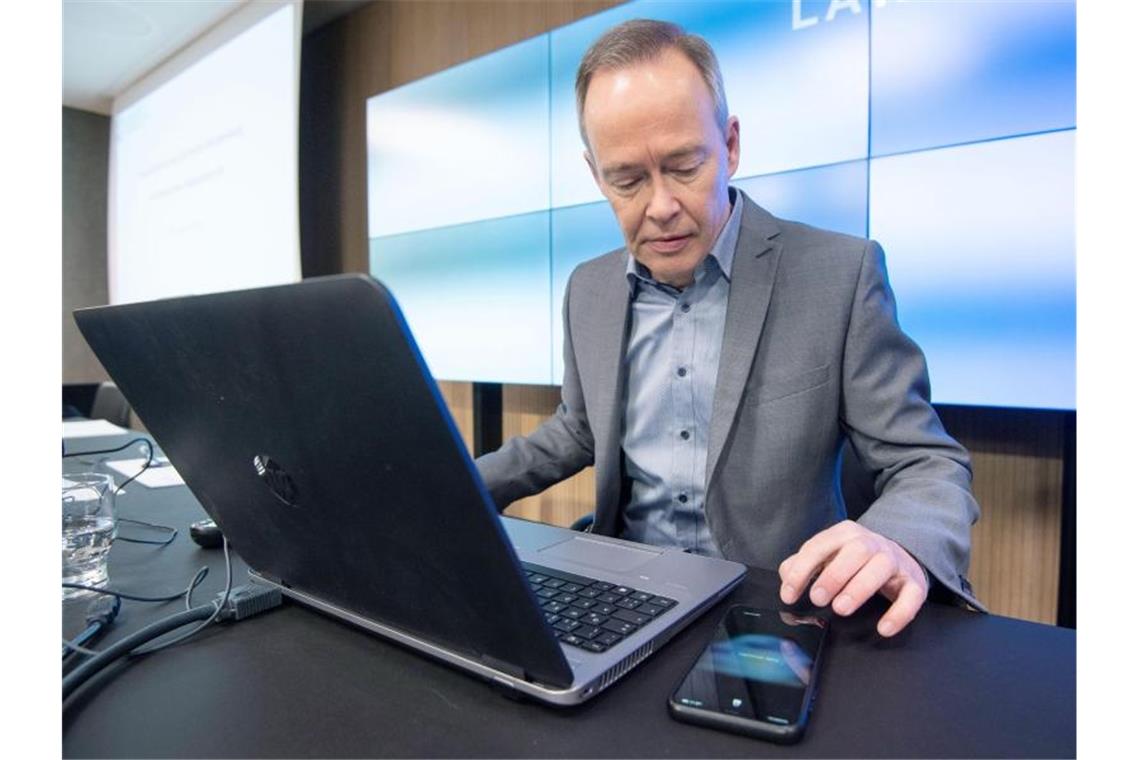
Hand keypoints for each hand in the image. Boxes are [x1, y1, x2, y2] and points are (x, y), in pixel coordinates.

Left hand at [778, 520, 928, 636]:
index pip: (819, 546)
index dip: (801, 570)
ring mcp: (895, 560)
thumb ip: (802, 569)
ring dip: (859, 588)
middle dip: (834, 575)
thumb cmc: (853, 562)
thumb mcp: (827, 558)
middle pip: (855, 551)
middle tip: (817, 599)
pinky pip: (911, 594)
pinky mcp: (915, 581)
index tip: (789, 595)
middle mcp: (871, 543)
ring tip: (841, 609)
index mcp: (844, 534)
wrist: (899, 558)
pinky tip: (883, 628)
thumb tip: (787, 589)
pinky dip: (899, 612)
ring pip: (881, 567)